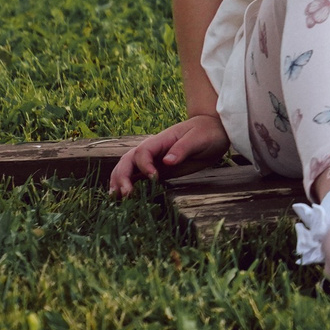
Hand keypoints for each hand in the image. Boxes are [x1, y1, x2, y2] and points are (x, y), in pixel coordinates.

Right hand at [108, 114, 228, 196]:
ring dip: (119, 181)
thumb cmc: (207, 132)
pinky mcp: (157, 170)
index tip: (154, 177)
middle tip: (125, 194)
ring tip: (115, 198)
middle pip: (128, 160)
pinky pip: (138, 177)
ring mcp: (153, 160)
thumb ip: (182, 149)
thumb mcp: (198, 138)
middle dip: (122, 176)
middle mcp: (152, 150)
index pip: (142, 152)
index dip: (144, 165)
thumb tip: (167, 161)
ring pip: (128, 169)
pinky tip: (122, 198)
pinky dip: (128, 186)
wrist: (214, 132)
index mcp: (160, 140)